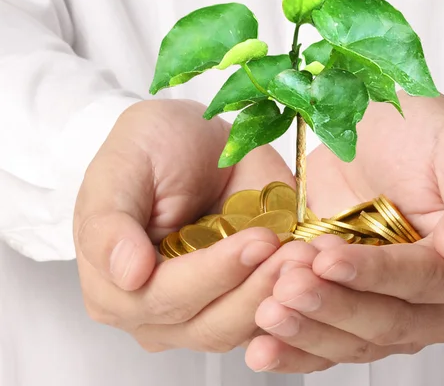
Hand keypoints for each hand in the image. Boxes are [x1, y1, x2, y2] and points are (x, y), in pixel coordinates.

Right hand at [74, 99, 304, 352]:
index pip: (165, 298)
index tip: (258, 241)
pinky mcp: (243, 293)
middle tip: (296, 254)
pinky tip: (314, 264)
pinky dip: (295, 295)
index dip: (212, 275)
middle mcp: (160, 311)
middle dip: (256, 289)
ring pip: (244, 325)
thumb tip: (128, 275)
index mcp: (117, 288)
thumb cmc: (147, 149)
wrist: (188, 136)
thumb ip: (110, 224)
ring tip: (308, 256)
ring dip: (280, 294)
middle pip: (211, 323)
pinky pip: (271, 312)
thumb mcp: (118, 171)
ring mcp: (206, 307)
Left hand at [246, 93, 443, 371]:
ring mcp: (395, 308)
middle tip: (288, 285)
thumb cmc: (425, 134)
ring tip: (268, 310)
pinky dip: (296, 349)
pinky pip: (329, 342)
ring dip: (310, 330)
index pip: (426, 281)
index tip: (328, 259)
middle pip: (389, 320)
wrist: (376, 130)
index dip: (377, 275)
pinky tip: (262, 349)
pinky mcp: (353, 307)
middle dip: (335, 306)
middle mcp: (440, 301)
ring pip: (356, 340)